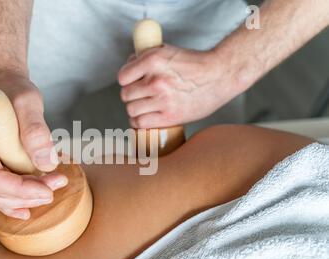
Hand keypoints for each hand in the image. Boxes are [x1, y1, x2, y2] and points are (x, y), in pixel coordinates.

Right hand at [0, 72, 66, 219]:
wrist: (8, 87)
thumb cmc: (14, 90)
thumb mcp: (28, 103)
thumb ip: (36, 131)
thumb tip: (47, 163)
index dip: (22, 189)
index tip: (49, 189)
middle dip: (29, 195)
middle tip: (58, 184)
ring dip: (27, 199)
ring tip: (52, 189)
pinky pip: (0, 192)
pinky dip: (16, 201)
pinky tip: (29, 209)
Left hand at [118, 45, 246, 127]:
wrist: (220, 76)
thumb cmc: (195, 64)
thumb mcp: (168, 52)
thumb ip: (147, 58)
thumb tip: (129, 66)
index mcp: (153, 60)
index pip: (122, 77)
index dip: (127, 80)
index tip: (133, 82)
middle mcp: (156, 80)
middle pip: (126, 95)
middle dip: (132, 95)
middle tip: (142, 95)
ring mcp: (163, 99)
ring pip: (131, 110)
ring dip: (136, 110)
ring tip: (145, 107)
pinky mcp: (170, 116)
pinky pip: (141, 123)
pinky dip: (139, 122)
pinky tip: (145, 118)